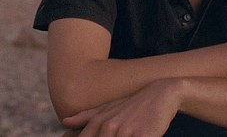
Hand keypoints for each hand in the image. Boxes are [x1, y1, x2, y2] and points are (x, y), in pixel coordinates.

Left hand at [62, 79, 181, 136]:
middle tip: (117, 136)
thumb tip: (65, 121)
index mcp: (98, 122)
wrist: (161, 94)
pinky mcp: (143, 136)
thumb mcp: (108, 108)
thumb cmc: (133, 105)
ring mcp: (125, 131)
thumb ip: (86, 117)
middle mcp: (109, 127)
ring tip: (124, 135)